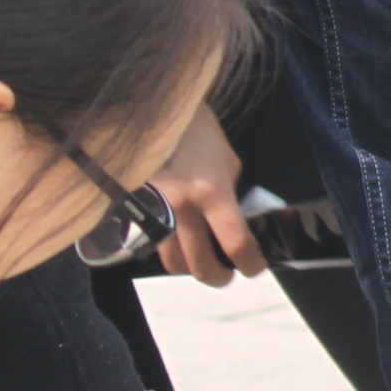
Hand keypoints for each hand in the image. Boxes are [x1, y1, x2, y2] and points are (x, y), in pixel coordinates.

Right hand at [153, 103, 259, 284]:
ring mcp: (155, 210)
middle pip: (200, 265)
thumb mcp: (228, 164)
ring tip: (202, 262)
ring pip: (171, 262)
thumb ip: (231, 196)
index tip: (254, 267)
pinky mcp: (136, 211)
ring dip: (190, 269)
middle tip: (227, 274)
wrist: (156, 113)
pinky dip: (169, 252)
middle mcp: (183, 206)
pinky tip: (179, 244)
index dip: (250, 263)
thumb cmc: (199, 134)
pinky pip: (153, 244)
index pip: (236, 242)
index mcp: (213, 192)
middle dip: (218, 277)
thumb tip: (235, 223)